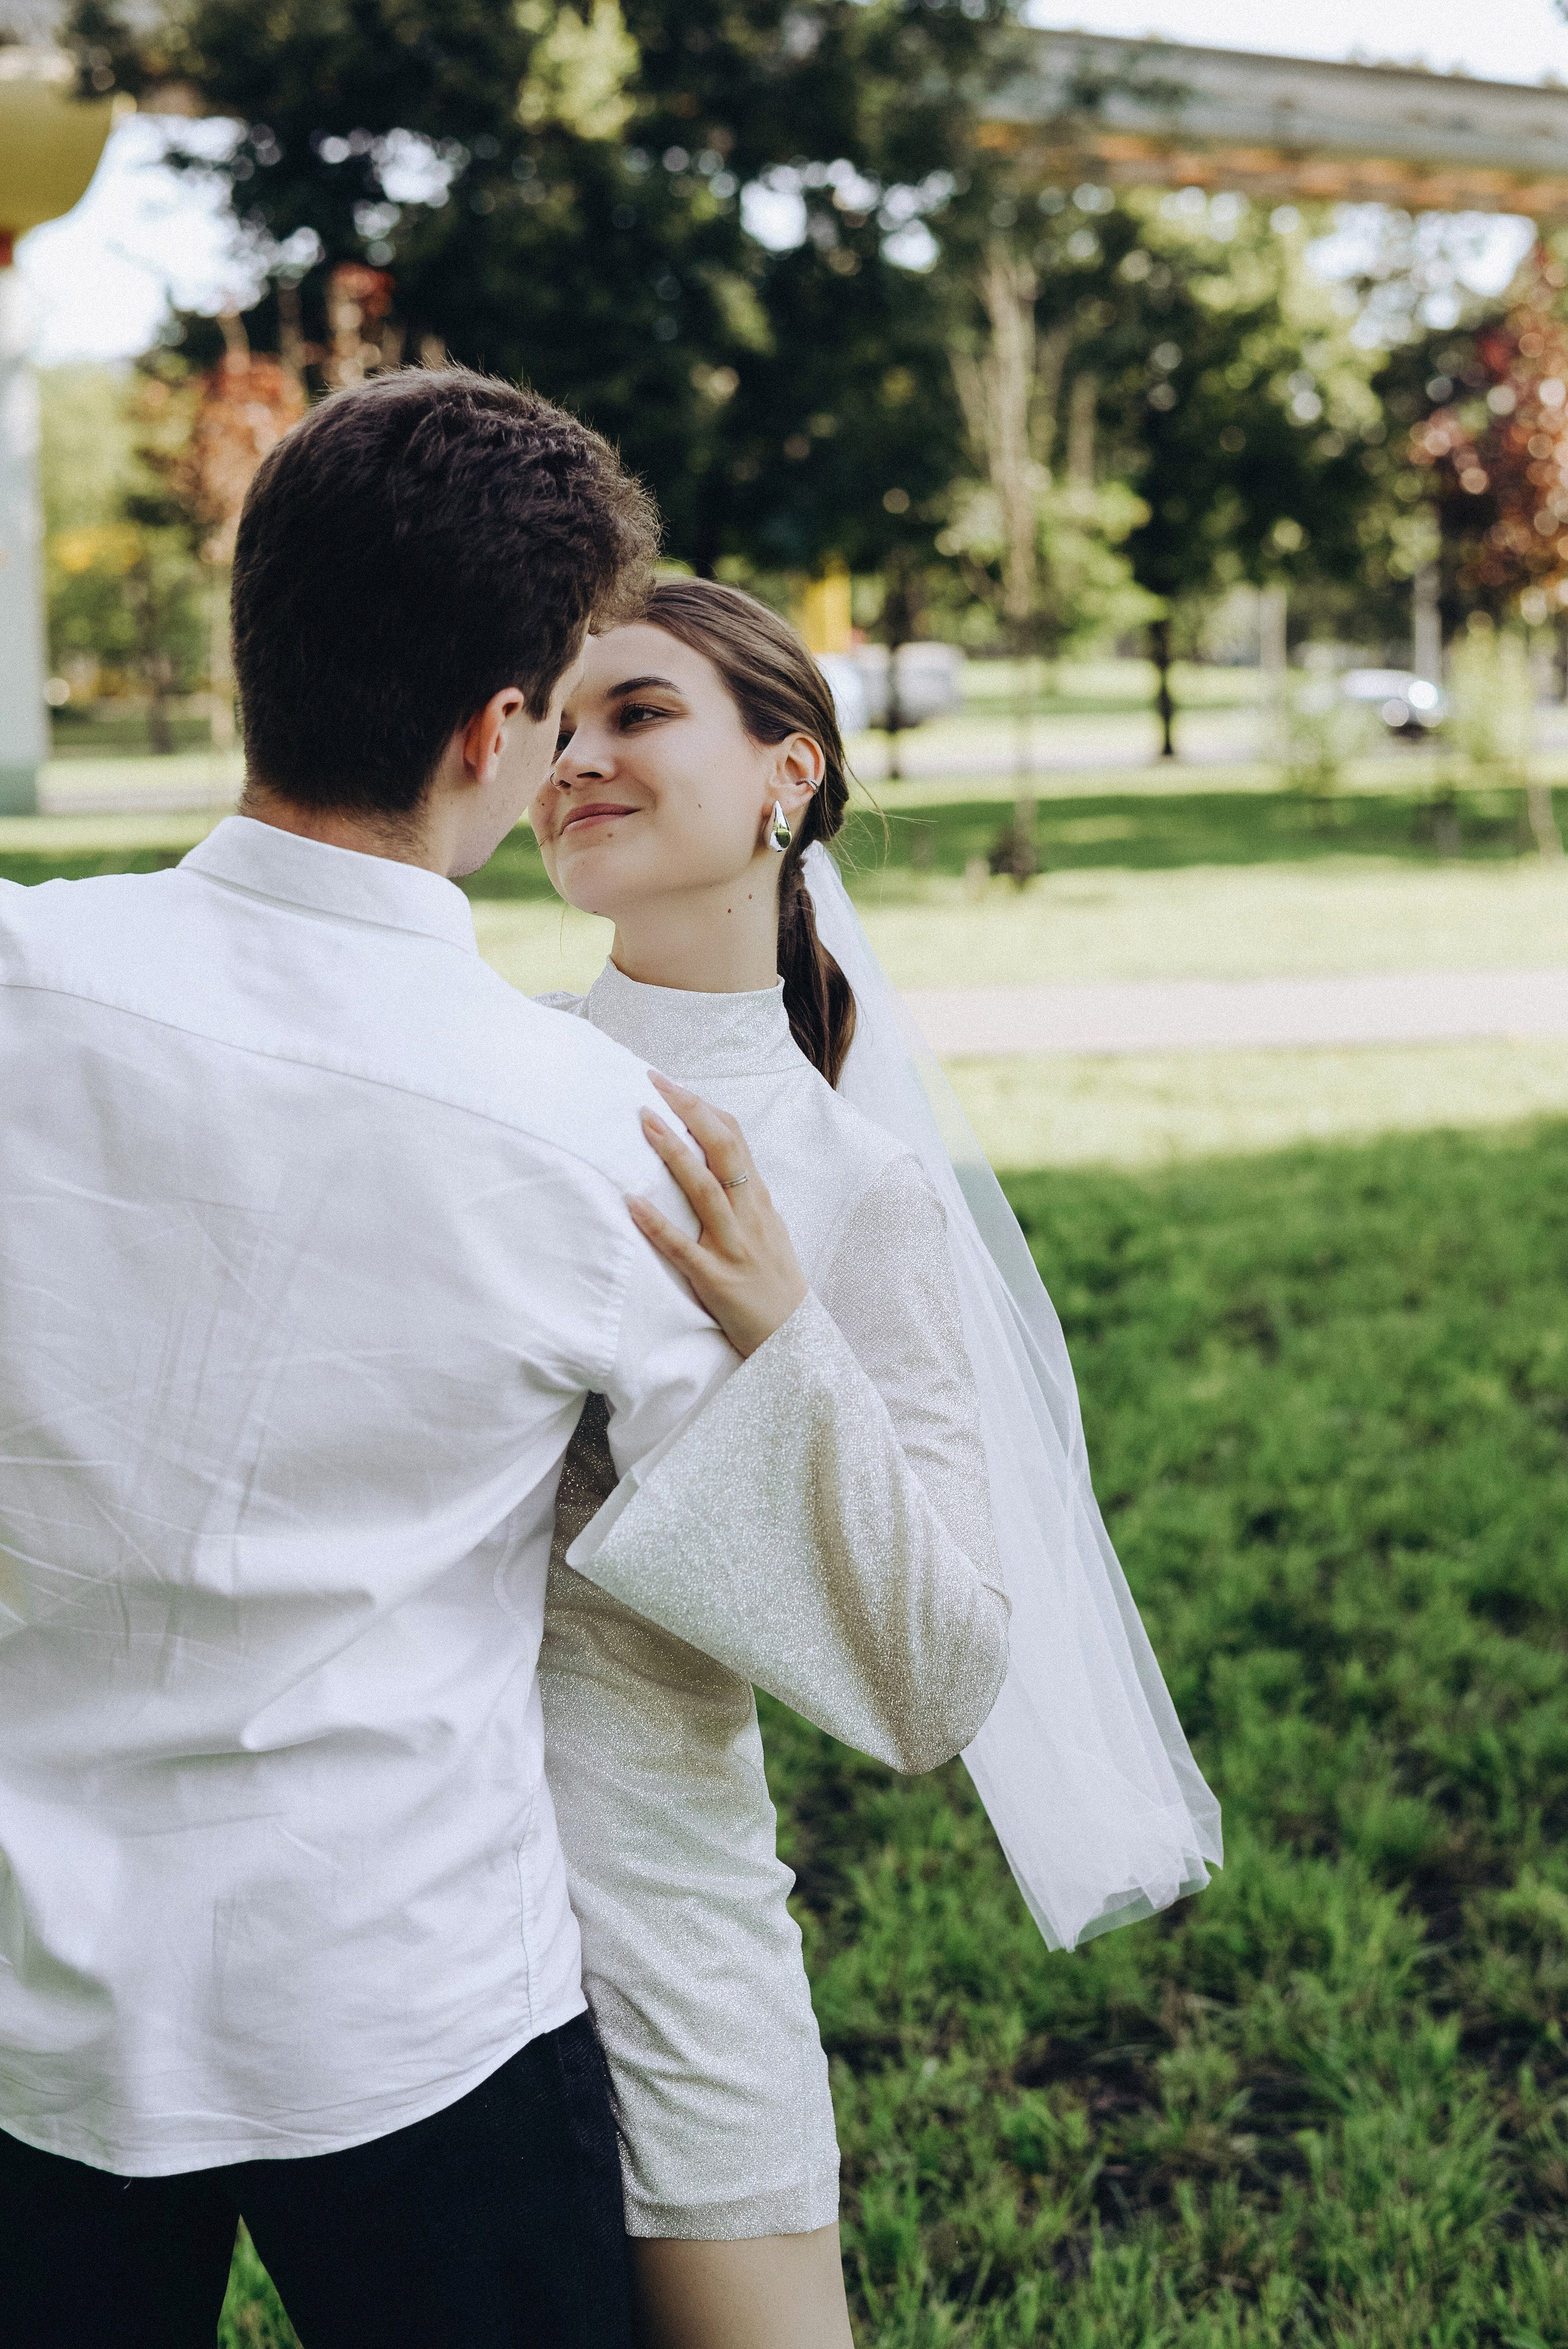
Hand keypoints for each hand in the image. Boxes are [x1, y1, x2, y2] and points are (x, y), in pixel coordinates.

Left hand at [627, 1074, 808, 1358]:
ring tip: (644, 1122)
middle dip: (689, 1111)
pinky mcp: (715, 1279)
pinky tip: (631, 1201)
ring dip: (673, 1152)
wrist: (793, 1336)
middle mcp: (749, 1215)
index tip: (671, 1085)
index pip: (735, 1139)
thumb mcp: (766, 1228)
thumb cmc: (773, 1281)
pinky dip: (656, 1223)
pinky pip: (682, 1247)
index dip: (703, 1108)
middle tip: (654, 1083)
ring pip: (704, 1189)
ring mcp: (733, 1245)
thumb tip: (713, 1161)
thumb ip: (742, 1196)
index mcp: (759, 1200)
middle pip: (723, 1150)